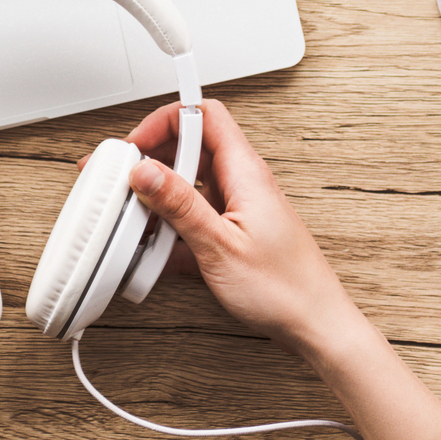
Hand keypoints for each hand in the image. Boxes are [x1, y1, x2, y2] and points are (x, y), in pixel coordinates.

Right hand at [117, 99, 367, 359]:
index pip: (203, 115)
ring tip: (137, 219)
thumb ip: (180, 205)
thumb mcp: (220, 246)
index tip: (135, 146)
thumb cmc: (284, 289)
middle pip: (190, 148)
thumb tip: (145, 170)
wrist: (315, 324)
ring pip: (189, 185)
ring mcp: (238, 207)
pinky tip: (156, 247)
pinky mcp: (234, 232)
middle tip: (125, 181)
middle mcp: (242, 183)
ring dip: (160, 198)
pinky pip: (195, 216)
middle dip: (152, 160)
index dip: (164, 122)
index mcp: (245, 172)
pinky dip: (171, 226)